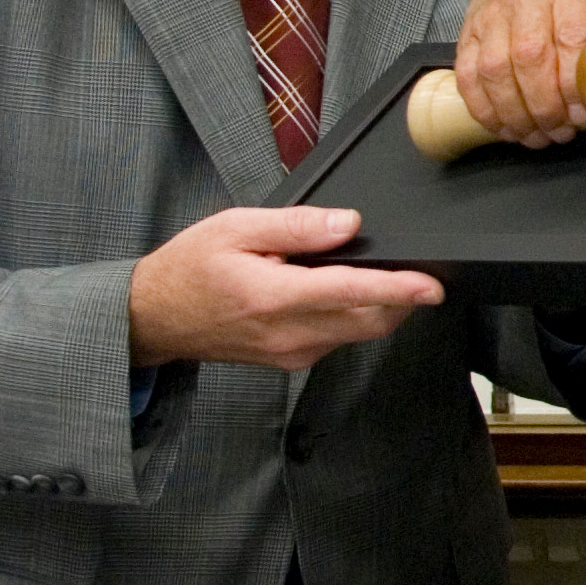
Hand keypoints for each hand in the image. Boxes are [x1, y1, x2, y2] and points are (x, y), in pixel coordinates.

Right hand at [130, 207, 443, 370]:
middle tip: (415, 269)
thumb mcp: (236, 228)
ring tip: (363, 272)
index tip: (431, 285)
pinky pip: (339, 338)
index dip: (398, 289)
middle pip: (370, 321)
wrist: (154, 317)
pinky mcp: (293, 361)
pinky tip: (335, 292)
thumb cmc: (190, 268)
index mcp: (274, 297)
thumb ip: (297, 226)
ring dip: (378, 306)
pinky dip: (353, 315)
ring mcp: (292, 353)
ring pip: (359, 332)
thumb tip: (348, 224)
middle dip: (402, 298)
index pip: (351, 293)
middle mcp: (289, 334)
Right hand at [454, 0, 585, 146]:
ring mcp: (492, 14)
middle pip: (529, 58)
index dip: (574, 86)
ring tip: (535, 135)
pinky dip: (486, 110)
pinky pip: (468, 78)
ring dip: (515, 114)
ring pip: (495, 71)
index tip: (582, 115)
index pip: (570, 40)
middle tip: (558, 131)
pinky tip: (506, 127)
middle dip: (544, 106)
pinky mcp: (467, 34)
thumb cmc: (567, 5)